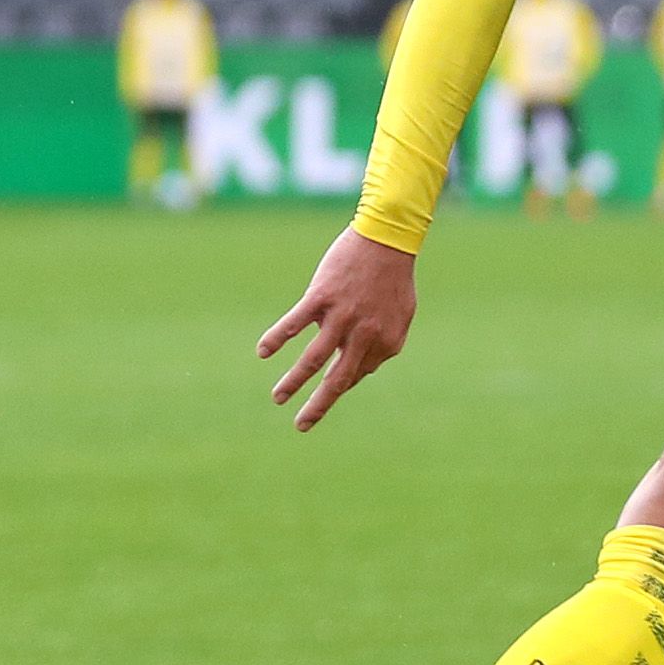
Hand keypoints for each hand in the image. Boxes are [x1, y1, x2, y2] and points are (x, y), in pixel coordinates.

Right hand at [258, 228, 416, 431]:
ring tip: (277, 398)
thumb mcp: (400, 317)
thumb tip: (362, 371)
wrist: (387, 238)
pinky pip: (295, 322)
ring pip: (312, 358)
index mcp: (385, 343)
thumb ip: (382, 345)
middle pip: (336, 380)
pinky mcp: (322, 296)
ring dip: (293, 382)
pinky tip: (263, 351)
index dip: (340, 380)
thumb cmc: (393, 277)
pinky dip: (278, 337)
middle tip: (301, 426)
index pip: (357, 374)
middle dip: (318, 406)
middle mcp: (364, 335)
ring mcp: (341, 316)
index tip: (326, 384)